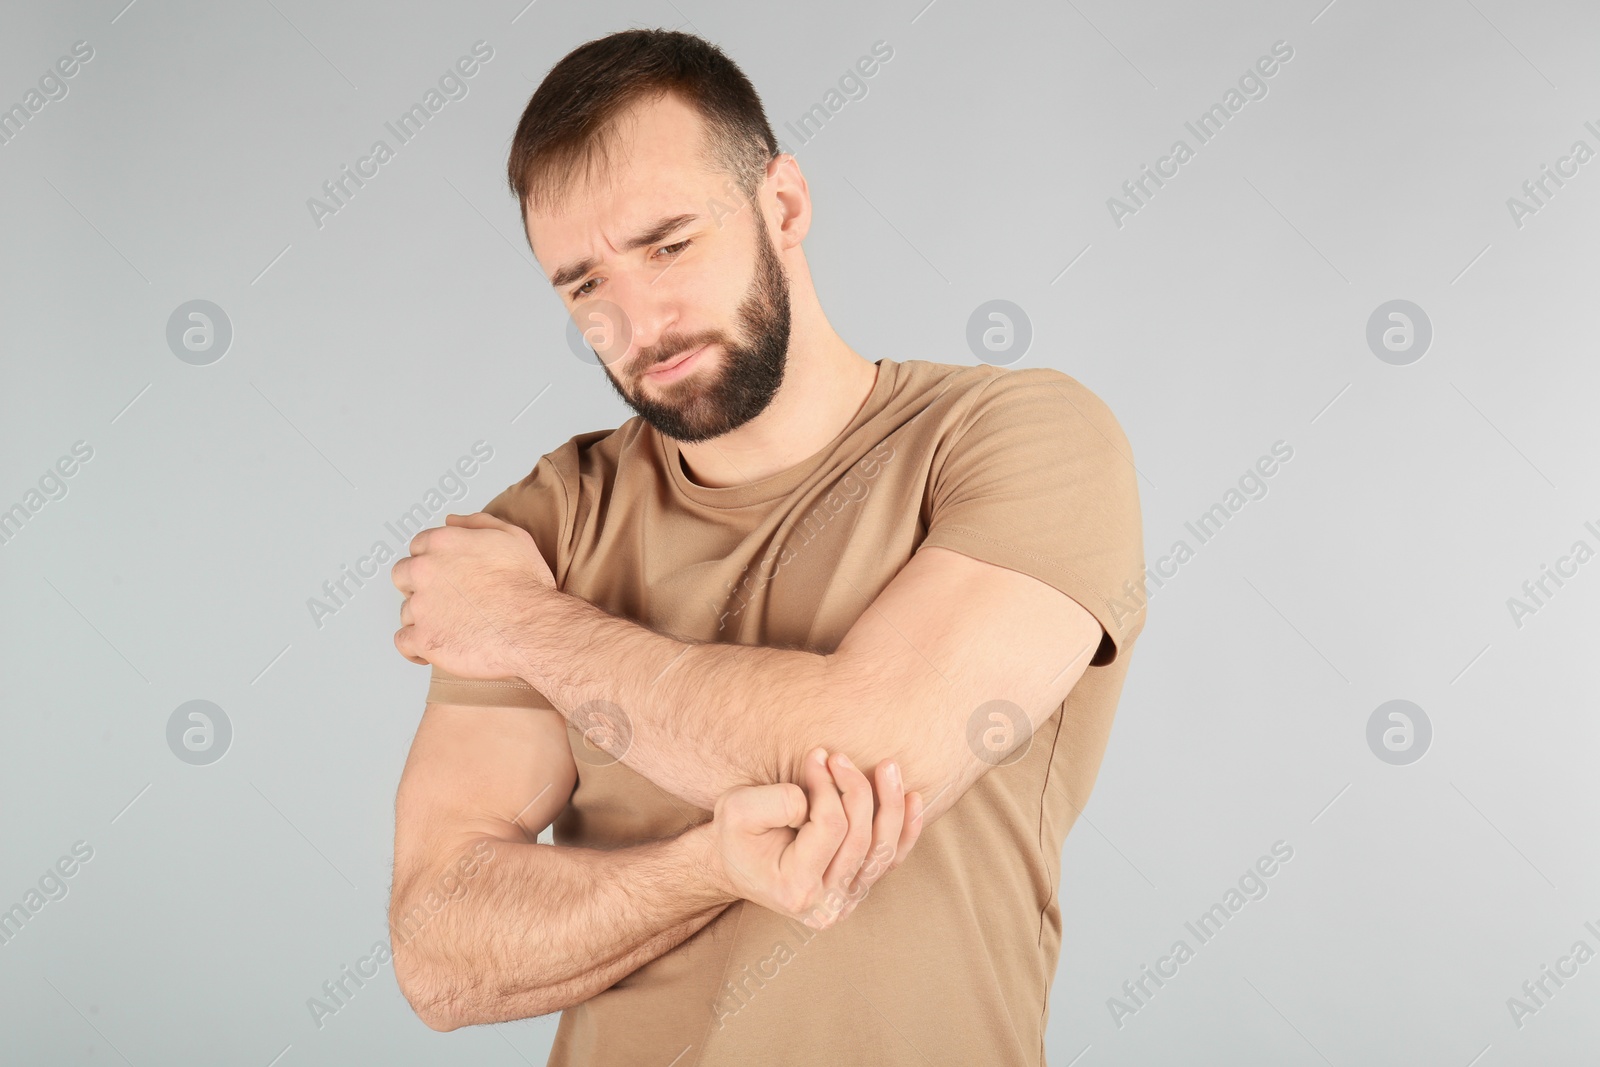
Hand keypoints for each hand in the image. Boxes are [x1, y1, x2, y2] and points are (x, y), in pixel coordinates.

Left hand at [390, 512, 555, 678]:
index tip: (445, 574)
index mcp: (443, 543)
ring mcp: (421, 606)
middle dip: (419, 585)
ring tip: (450, 627)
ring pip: (406, 610)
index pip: (418, 546)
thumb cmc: (527, 585)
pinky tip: (429, 649)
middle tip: (445, 599)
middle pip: (403, 575)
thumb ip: (477, 523)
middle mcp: (424, 571)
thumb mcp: (512, 537)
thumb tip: (451, 521)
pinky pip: (402, 643)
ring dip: (422, 618)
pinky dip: (414, 647)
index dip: (433, 560)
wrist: (533, 628)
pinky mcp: (423, 638)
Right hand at [706, 747, 924, 929]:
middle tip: (841, 756)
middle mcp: (827, 904)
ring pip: (884, 851)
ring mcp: (846, 901)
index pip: (831, 828)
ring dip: (891, 805)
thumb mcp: (737, 809)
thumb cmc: (735, 834)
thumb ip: (777, 801)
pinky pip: (890, 859)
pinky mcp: (858, 889)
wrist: (735, 863)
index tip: (817, 757)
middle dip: (856, 789)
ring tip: (889, 767)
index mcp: (795, 888)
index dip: (828, 787)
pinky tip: (914, 798)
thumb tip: (818, 793)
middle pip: (862, 839)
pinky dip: (906, 829)